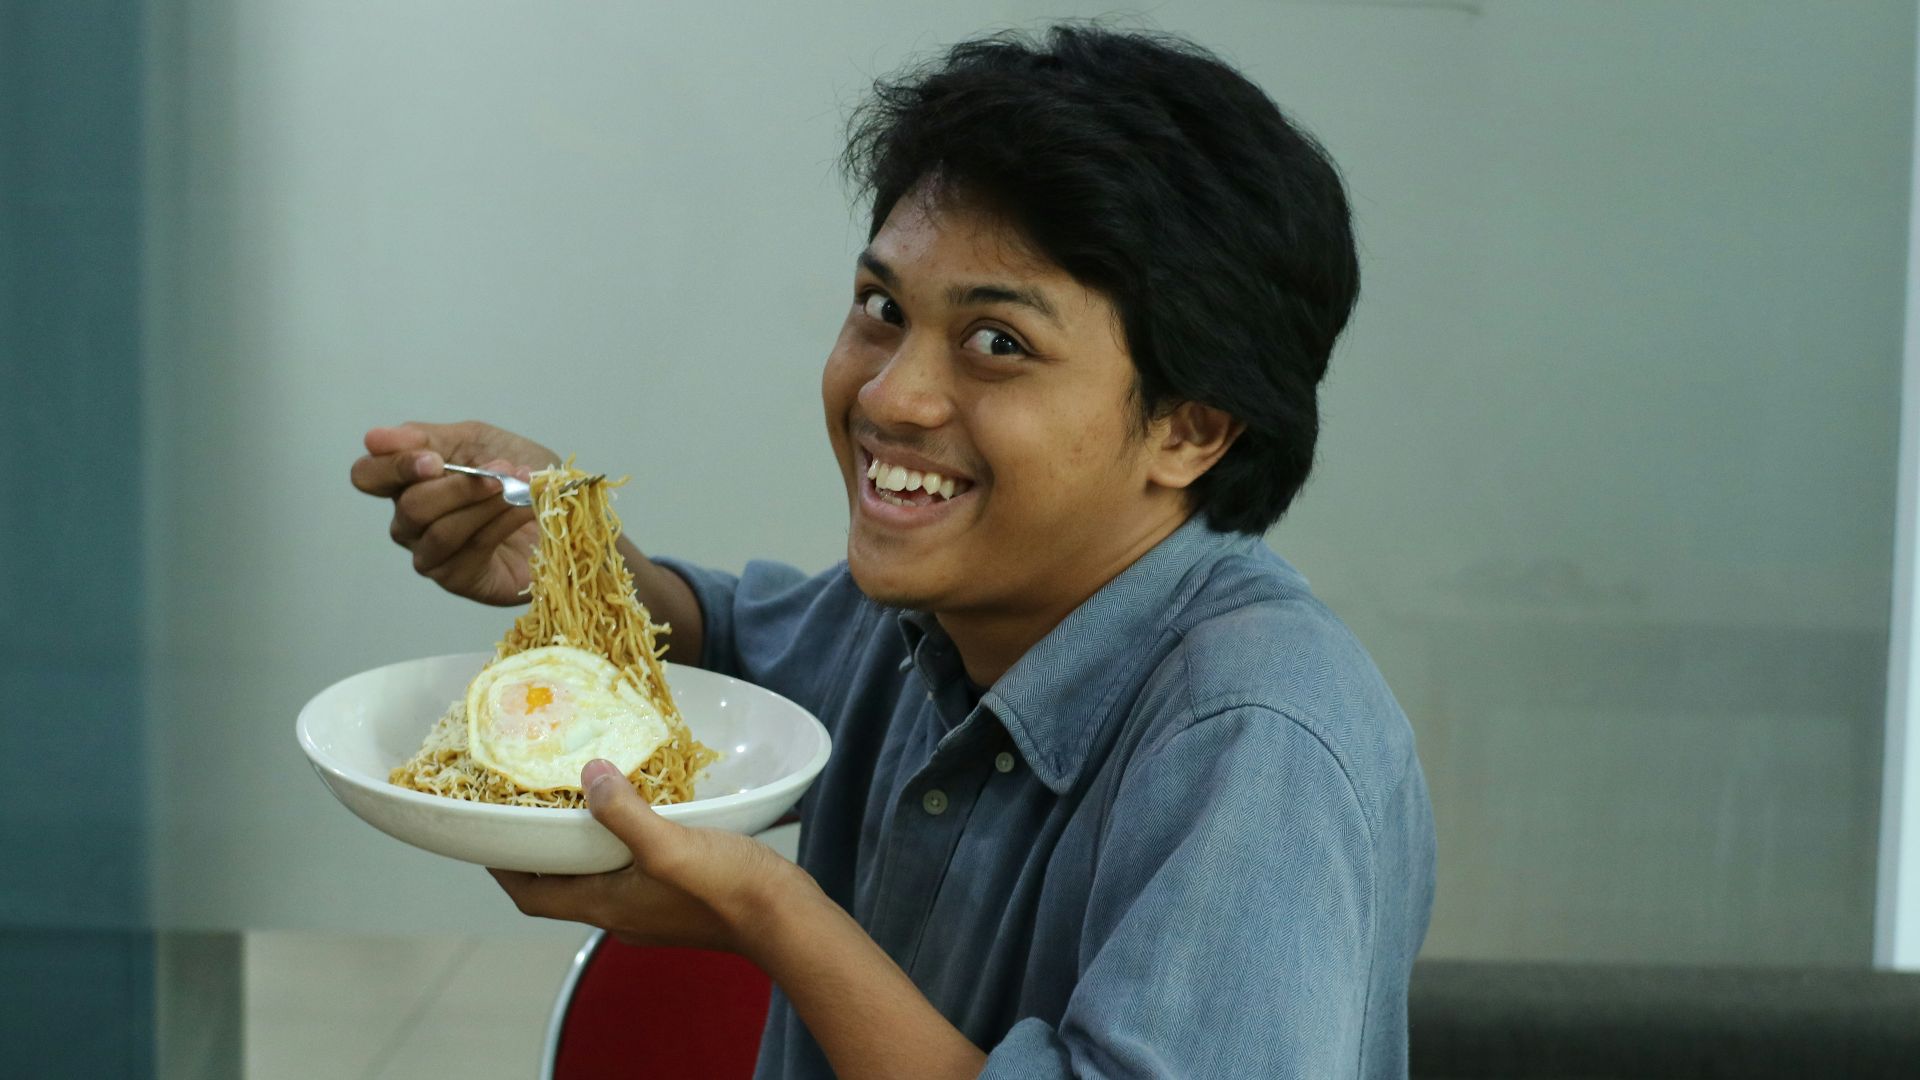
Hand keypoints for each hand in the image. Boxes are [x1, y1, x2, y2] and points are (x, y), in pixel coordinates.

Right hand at [349, 421, 560, 605]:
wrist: (566, 508)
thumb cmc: (518, 475)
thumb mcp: (478, 441)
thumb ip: (427, 436)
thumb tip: (374, 438)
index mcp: (407, 482)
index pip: (368, 475)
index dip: (393, 466)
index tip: (431, 458)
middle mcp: (410, 522)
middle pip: (410, 506)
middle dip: (459, 485)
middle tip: (500, 469)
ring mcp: (431, 554)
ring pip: (439, 530)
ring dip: (483, 504)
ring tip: (519, 486)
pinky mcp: (458, 579)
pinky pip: (470, 549)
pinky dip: (500, 523)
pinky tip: (525, 508)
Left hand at [490, 760, 804, 957]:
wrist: (785, 918)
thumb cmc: (726, 889)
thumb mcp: (669, 844)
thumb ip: (623, 812)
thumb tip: (588, 774)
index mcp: (606, 905)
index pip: (533, 896)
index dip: (504, 869)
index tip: (489, 834)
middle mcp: (622, 913)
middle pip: (563, 885)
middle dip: (544, 849)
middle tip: (535, 804)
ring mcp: (652, 909)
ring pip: (601, 876)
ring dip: (587, 844)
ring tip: (585, 799)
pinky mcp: (680, 899)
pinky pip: (636, 870)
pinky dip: (625, 843)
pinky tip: (644, 812)